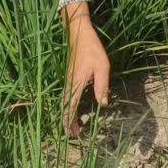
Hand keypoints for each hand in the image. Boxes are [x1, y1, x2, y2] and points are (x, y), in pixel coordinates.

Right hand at [62, 14, 110, 136]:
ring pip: (64, 101)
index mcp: (76, 83)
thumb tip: (103, 104)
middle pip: (64, 106)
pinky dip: (68, 105)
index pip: (70, 106)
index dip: (71, 120)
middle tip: (73, 134)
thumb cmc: (92, 49)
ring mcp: (68, 80)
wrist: (79, 33)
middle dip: (67, 121)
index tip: (73, 132)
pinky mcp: (70, 76)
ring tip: (74, 125)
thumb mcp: (102, 68)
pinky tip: (73, 108)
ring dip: (67, 114)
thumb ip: (102, 86)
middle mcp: (69, 83)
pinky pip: (67, 95)